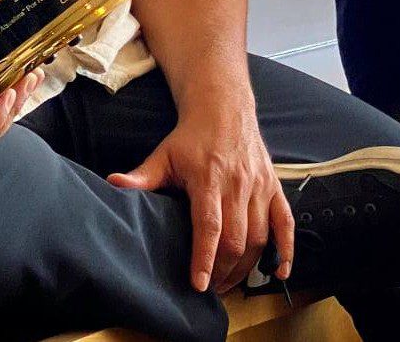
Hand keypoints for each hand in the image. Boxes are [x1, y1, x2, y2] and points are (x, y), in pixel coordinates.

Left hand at [107, 95, 294, 294]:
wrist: (224, 108)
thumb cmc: (192, 137)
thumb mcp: (163, 154)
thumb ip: (142, 177)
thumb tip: (113, 186)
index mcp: (209, 177)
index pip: (209, 224)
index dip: (205, 257)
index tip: (200, 284)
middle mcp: (238, 183)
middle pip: (236, 237)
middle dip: (224, 270)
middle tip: (211, 290)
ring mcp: (259, 186)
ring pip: (260, 235)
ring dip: (247, 266)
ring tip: (229, 283)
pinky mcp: (274, 187)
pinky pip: (286, 222)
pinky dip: (286, 249)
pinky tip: (279, 272)